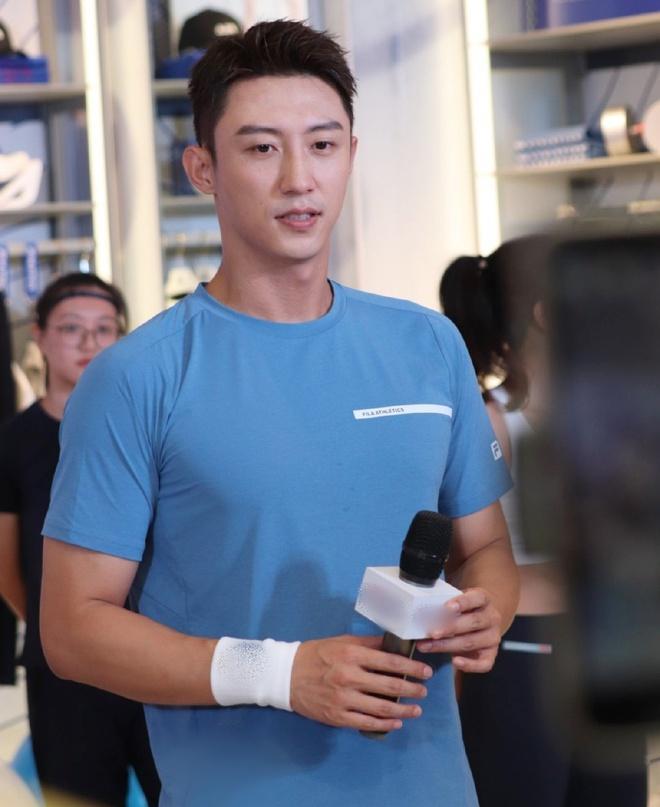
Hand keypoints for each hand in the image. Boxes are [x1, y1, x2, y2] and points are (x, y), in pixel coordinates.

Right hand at [290, 634, 432, 732]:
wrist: (286, 675)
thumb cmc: (316, 654)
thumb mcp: (342, 641)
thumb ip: (368, 643)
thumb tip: (394, 643)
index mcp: (352, 654)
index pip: (389, 662)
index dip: (411, 668)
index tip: (425, 672)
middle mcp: (349, 677)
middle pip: (389, 686)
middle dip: (411, 689)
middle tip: (424, 691)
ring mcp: (343, 699)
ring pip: (381, 707)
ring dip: (403, 710)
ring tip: (416, 710)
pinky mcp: (337, 716)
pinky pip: (366, 722)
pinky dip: (384, 723)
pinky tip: (396, 722)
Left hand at [416, 588, 501, 672]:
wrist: (481, 620)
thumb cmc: (464, 610)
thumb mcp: (457, 601)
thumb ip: (445, 605)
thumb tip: (421, 612)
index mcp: (484, 599)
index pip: (477, 598)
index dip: (462, 602)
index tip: (446, 608)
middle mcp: (492, 617)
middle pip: (473, 622)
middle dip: (450, 628)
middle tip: (431, 632)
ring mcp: (493, 637)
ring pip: (472, 642)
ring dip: (447, 645)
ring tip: (428, 646)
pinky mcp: (491, 654)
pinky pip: (484, 663)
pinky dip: (469, 664)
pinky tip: (454, 662)